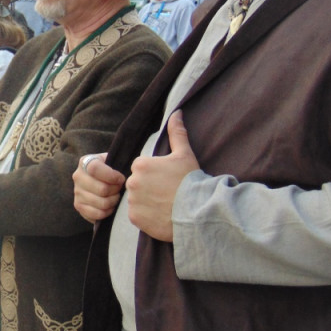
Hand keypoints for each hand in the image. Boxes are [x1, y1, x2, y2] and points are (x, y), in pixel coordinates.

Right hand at [73, 153, 125, 222]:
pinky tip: (111, 206)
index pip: (95, 169)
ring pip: (101, 203)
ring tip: (116, 197)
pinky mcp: (78, 206)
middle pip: (101, 189)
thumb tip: (130, 174)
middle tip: (120, 189)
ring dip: (113, 201)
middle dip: (116, 191)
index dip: (111, 176)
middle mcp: (78, 176)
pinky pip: (97, 213)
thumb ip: (119, 164)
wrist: (101, 181)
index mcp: (86, 162)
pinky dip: (108, 212)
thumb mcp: (114, 162)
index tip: (121, 179)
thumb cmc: (111, 171)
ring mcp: (77, 192)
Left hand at [125, 110, 199, 242]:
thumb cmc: (191, 181)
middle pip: (137, 183)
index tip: (167, 180)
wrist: (198, 211)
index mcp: (141, 164)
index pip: (141, 168)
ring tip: (165, 205)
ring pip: (136, 199)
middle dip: (149, 187)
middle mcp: (132, 181)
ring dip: (146, 202)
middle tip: (167, 193)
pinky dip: (146, 216)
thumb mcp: (184, 154)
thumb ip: (177, 133)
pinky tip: (160, 215)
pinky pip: (136, 215)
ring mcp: (132, 200)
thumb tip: (176, 113)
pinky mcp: (134, 218)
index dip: (155, 174)